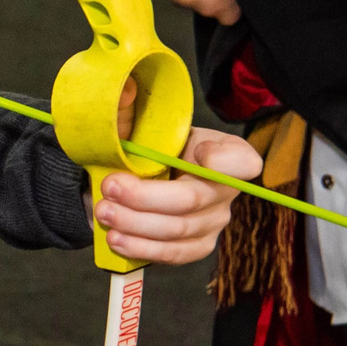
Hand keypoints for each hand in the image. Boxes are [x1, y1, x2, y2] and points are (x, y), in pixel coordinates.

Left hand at [93, 126, 263, 265]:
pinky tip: (117, 238)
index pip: (242, 160)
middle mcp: (225, 189)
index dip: (223, 160)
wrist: (131, 179)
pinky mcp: (197, 246)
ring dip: (135, 224)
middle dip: (145, 197)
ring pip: (177, 230)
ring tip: (104, 213)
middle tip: (110, 188)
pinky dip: (141, 248)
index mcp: (222, 150)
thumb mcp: (139, 124)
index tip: (195, 152)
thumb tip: (124, 91)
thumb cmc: (144, 148)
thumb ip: (130, 109)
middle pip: (191, 200)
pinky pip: (173, 254)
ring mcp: (213, 221)